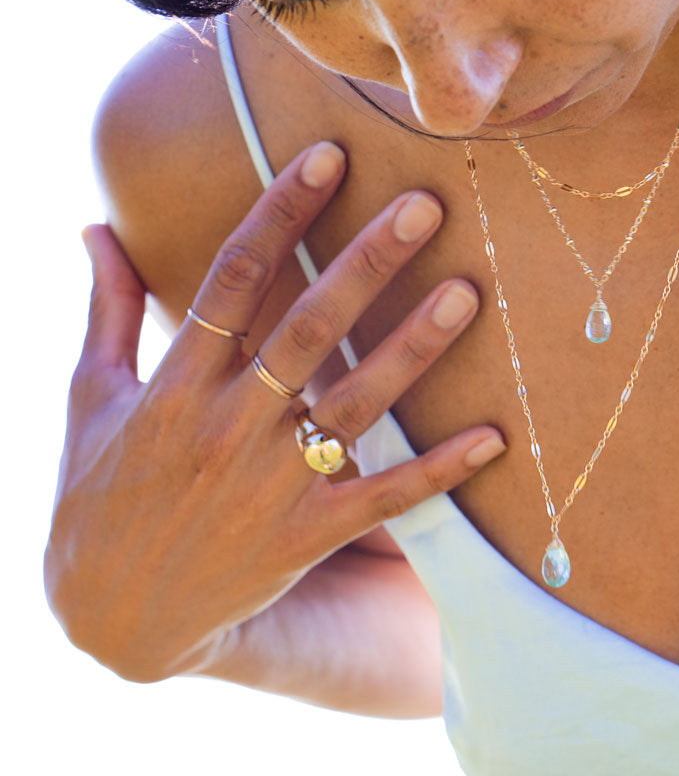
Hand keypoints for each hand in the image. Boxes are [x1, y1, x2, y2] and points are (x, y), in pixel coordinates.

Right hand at [47, 141, 504, 681]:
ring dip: (414, 349)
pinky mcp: (303, 540)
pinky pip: (381, 501)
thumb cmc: (98, 495)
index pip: (232, 279)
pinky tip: (494, 436)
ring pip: (354, 405)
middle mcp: (224, 429)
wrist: (108, 618)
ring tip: (468, 293)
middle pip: (306, 330)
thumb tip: (95, 226)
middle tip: (424, 205)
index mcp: (173, 385)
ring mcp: (267, 489)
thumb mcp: (86, 398)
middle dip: (366, 263)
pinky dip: (438, 471)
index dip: (280, 213)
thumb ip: (106, 311)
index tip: (326, 157)